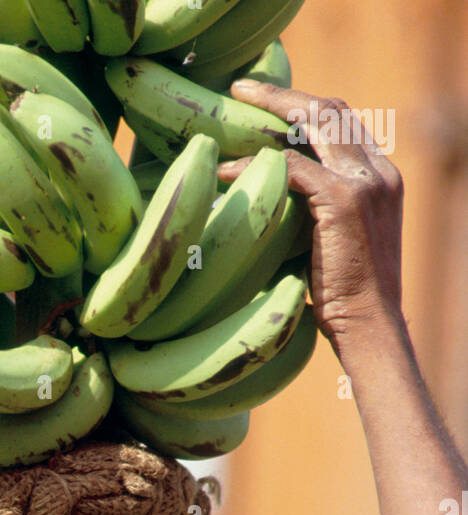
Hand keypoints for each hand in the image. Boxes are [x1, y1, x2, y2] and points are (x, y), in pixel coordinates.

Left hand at [217, 83, 404, 350]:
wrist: (369, 327)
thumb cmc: (344, 300)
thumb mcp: (335, 243)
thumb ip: (315, 211)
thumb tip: (271, 200)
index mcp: (381, 178)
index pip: (343, 124)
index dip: (304, 108)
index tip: (268, 106)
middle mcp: (378, 172)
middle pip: (330, 111)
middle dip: (284, 96)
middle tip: (242, 91)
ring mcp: (364, 183)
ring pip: (315, 123)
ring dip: (271, 111)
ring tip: (233, 109)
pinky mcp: (343, 201)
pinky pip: (292, 166)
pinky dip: (257, 165)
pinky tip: (228, 172)